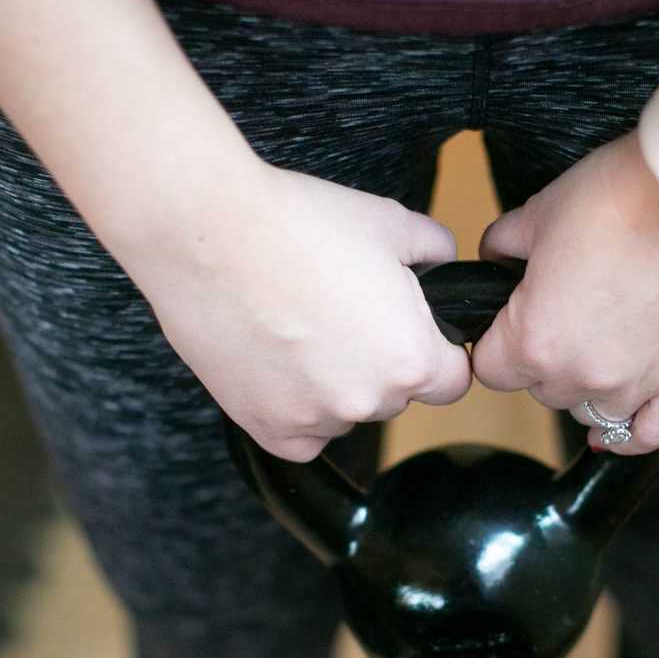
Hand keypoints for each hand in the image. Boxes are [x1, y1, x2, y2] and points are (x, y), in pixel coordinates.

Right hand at [115, 159, 472, 461]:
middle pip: (396, 396)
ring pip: (346, 413)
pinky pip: (303, 435)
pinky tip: (281, 362)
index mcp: (411, 359)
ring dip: (336, 385)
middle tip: (341, 312)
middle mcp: (368, 401)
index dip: (437, 349)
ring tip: (300, 327)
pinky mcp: (267, 429)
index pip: (453, 379)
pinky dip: (297, 408)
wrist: (205, 234)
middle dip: (380, 362)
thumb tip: (444, 263)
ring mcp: (316, 420)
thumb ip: (434, 250)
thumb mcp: (389, 222)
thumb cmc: (296, 224)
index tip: (410, 328)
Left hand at [472, 131, 658, 454]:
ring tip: (603, 342)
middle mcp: (583, 375)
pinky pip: (655, 430)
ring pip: (594, 411)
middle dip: (546, 358)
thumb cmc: (624, 195)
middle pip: (543, 392)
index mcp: (535, 339)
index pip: (490, 370)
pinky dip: (636, 434)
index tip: (511, 319)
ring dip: (591, 385)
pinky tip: (623, 427)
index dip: (498, 340)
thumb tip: (494, 259)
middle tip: (567, 311)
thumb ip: (504, 245)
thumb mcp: (541, 210)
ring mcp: (639, 383)